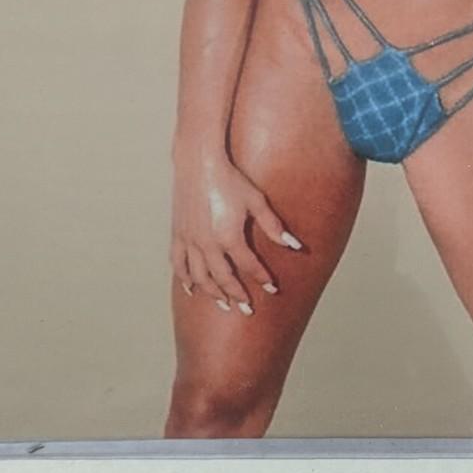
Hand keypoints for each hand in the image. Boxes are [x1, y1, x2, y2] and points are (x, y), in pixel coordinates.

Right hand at [170, 151, 301, 315]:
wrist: (199, 163)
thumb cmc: (230, 179)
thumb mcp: (256, 200)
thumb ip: (273, 226)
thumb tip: (294, 245)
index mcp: (229, 237)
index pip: (249, 267)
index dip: (262, 279)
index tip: (273, 289)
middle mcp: (207, 244)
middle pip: (223, 279)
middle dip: (237, 296)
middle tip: (247, 309)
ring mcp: (190, 241)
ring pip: (200, 277)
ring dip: (212, 293)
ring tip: (224, 304)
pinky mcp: (178, 234)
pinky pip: (179, 265)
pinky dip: (185, 279)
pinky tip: (192, 289)